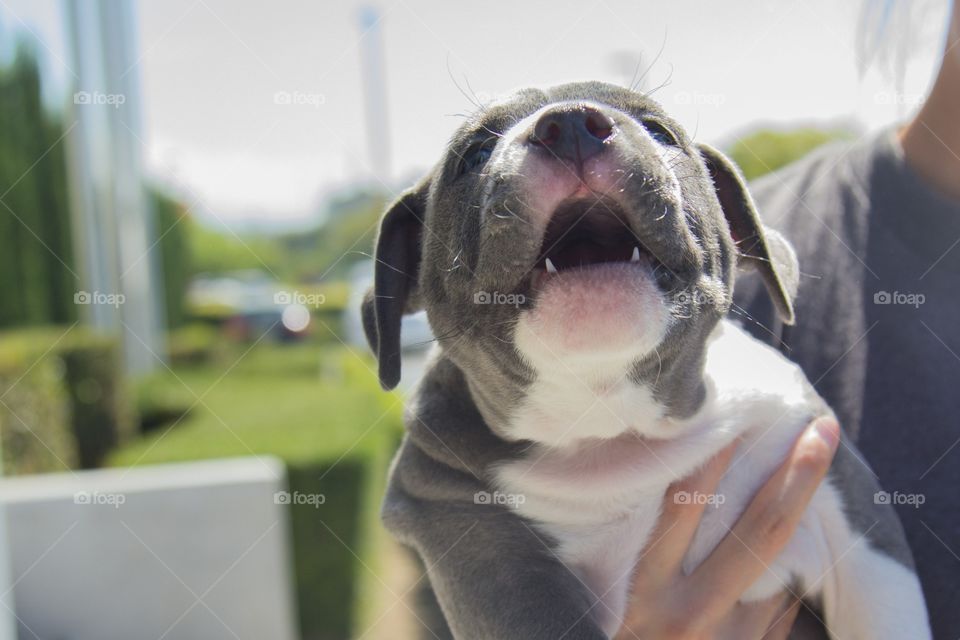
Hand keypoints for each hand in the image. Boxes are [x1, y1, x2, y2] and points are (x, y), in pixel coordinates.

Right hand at [615, 417, 839, 639]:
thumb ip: (645, 557)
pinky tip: (785, 559)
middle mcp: (692, 615)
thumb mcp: (616, 602)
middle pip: (757, 533)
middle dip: (796, 478)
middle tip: (820, 431)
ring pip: (779, 569)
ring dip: (797, 523)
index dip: (710, 461)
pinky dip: (784, 579)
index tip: (734, 419)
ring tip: (809, 473)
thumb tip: (682, 494)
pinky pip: (780, 608)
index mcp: (648, 594)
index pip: (681, 511)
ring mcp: (731, 639)